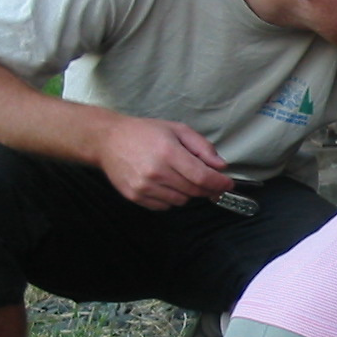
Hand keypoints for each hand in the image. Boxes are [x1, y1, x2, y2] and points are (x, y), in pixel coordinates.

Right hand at [95, 117, 232, 209]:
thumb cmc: (145, 132)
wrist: (108, 141)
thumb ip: (202, 147)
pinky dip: (172, 198)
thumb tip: (221, 166)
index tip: (228, 184)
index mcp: (168, 152)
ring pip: (182, 201)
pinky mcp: (135, 196)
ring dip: (188, 192)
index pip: (202, 177)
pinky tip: (166, 184)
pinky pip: (165, 206)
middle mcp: (156, 172)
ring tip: (181, 177)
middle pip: (194, 190)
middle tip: (211, 182)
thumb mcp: (177, 129)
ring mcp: (144, 187)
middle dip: (208, 188)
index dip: (219, 183)